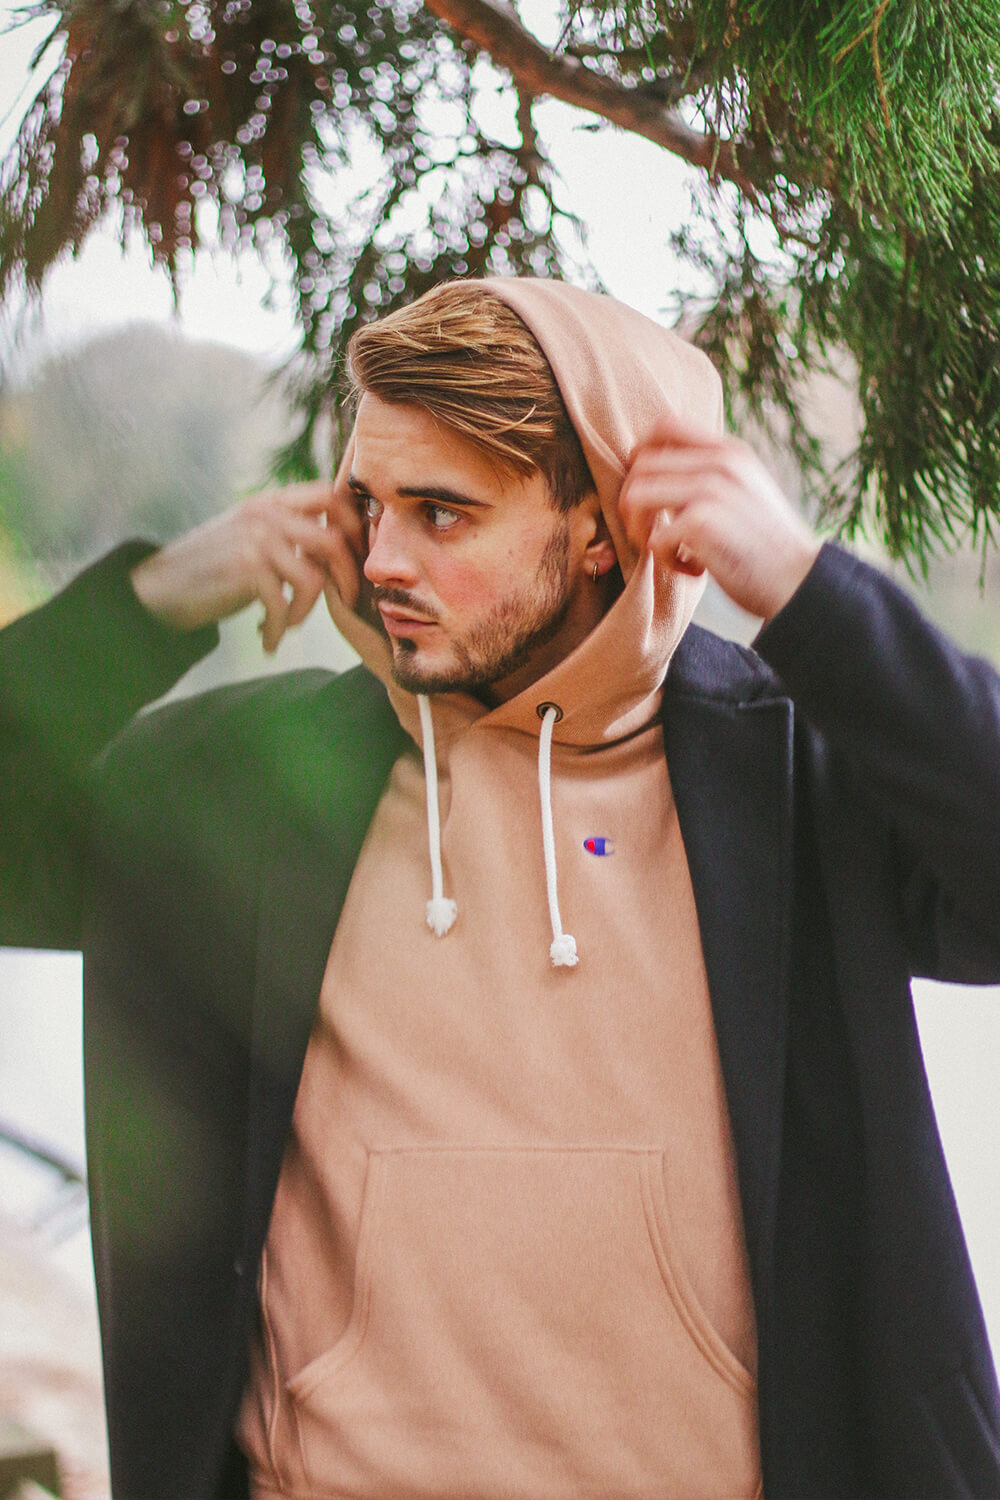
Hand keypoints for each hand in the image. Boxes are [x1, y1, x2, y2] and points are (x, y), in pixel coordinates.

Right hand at [130, 478, 364, 652]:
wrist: (159, 588)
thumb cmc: (213, 568)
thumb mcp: (252, 537)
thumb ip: (290, 534)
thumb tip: (343, 550)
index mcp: (270, 502)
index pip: (329, 494)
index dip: (353, 524)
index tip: (355, 555)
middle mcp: (265, 515)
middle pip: (333, 540)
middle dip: (345, 577)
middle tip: (342, 601)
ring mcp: (256, 540)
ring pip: (314, 578)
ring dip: (307, 611)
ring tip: (288, 623)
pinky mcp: (246, 570)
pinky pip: (285, 605)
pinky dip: (279, 629)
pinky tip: (267, 639)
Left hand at [619, 410, 821, 620]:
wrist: (802, 581)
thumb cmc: (769, 546)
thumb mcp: (747, 491)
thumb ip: (713, 476)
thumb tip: (664, 474)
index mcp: (729, 452)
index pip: (664, 426)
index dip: (641, 457)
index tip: (649, 493)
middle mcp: (719, 463)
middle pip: (640, 463)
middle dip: (632, 503)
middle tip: (652, 534)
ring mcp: (710, 490)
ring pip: (635, 496)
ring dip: (639, 531)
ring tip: (665, 551)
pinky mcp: (702, 524)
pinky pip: (653, 539)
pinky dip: (665, 562)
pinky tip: (695, 571)